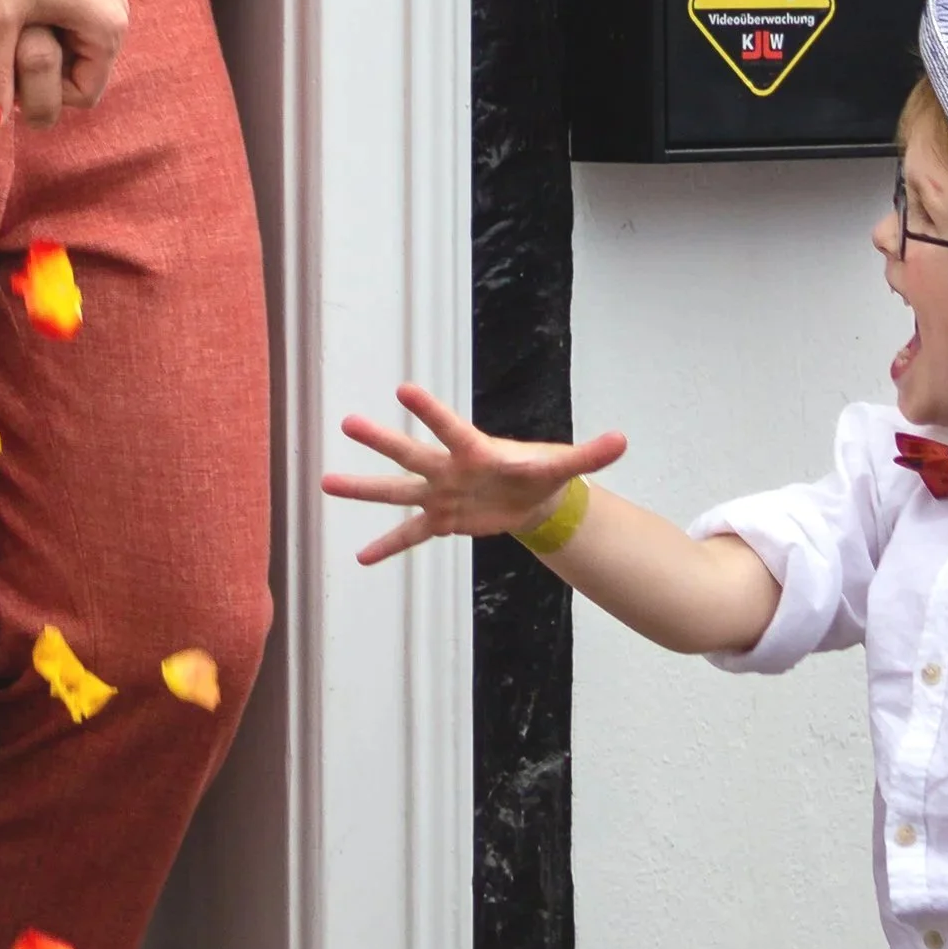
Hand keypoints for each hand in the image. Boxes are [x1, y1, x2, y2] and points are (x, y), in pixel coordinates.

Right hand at [324, 383, 627, 565]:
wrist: (530, 495)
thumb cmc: (538, 471)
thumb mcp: (563, 465)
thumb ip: (589, 455)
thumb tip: (623, 440)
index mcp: (476, 450)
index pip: (450, 427)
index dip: (429, 410)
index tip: (403, 389)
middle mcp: (449, 469)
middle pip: (412, 455)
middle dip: (382, 441)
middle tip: (348, 422)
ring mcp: (440, 494)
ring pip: (396, 492)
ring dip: (362, 489)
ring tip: (325, 482)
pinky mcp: (441, 520)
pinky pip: (409, 535)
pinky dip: (388, 546)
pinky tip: (361, 558)